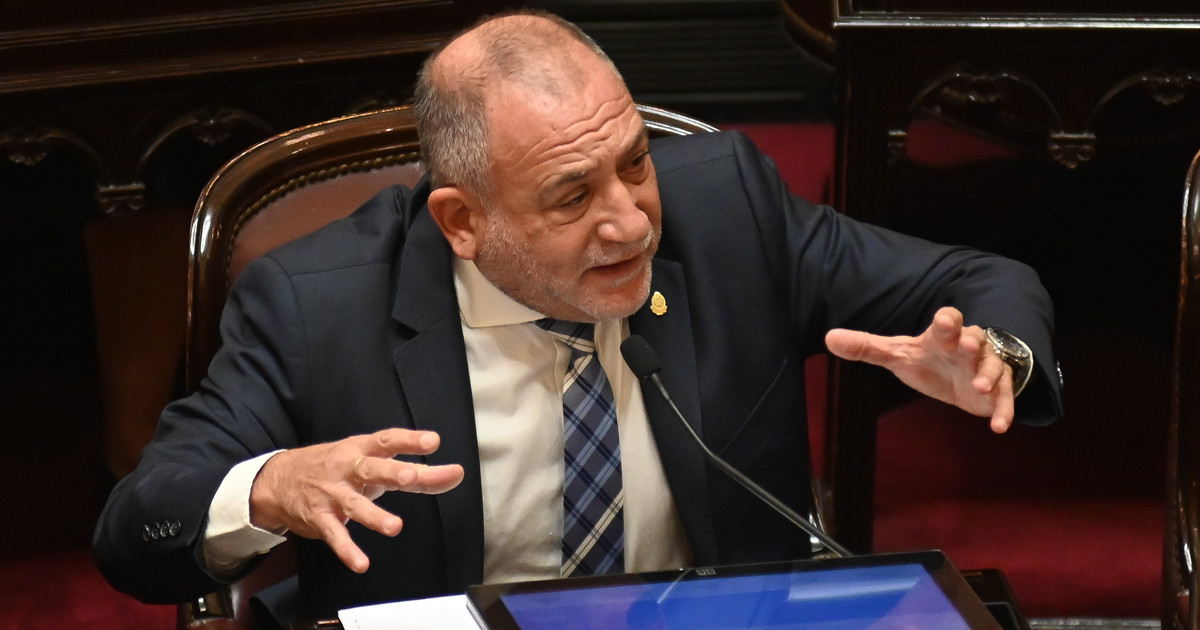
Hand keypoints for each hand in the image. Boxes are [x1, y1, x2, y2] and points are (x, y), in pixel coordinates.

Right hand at [249, 428, 464, 572]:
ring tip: (395, 527)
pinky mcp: (319, 517)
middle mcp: (347, 468)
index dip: (410, 440)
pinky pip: (335, 534)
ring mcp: (332, 493)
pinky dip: (347, 550)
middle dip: (391, 472)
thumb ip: (416, 474)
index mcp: (362, 449)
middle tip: (412, 477)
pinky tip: (361, 563)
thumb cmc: (338, 468)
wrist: (278, 480)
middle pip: (371, 468)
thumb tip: (455, 475)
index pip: (388, 440)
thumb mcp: (371, 463)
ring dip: (374, 515)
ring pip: (354, 504)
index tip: (433, 441)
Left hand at [824, 306, 1015, 432]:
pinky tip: (999, 426)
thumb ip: (867, 347)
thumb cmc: (928, 360)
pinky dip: (1004, 410)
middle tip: (968, 347)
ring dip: (989, 375)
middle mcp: (967, 348)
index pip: (948, 320)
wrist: (959, 378)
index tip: (945, 321)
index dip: (947, 320)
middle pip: (976, 339)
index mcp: (942, 337)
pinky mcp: (998, 391)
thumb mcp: (897, 355)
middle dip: (973, 342)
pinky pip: (1005, 398)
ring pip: (994, 366)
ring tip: (980, 387)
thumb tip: (829, 338)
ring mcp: (985, 368)